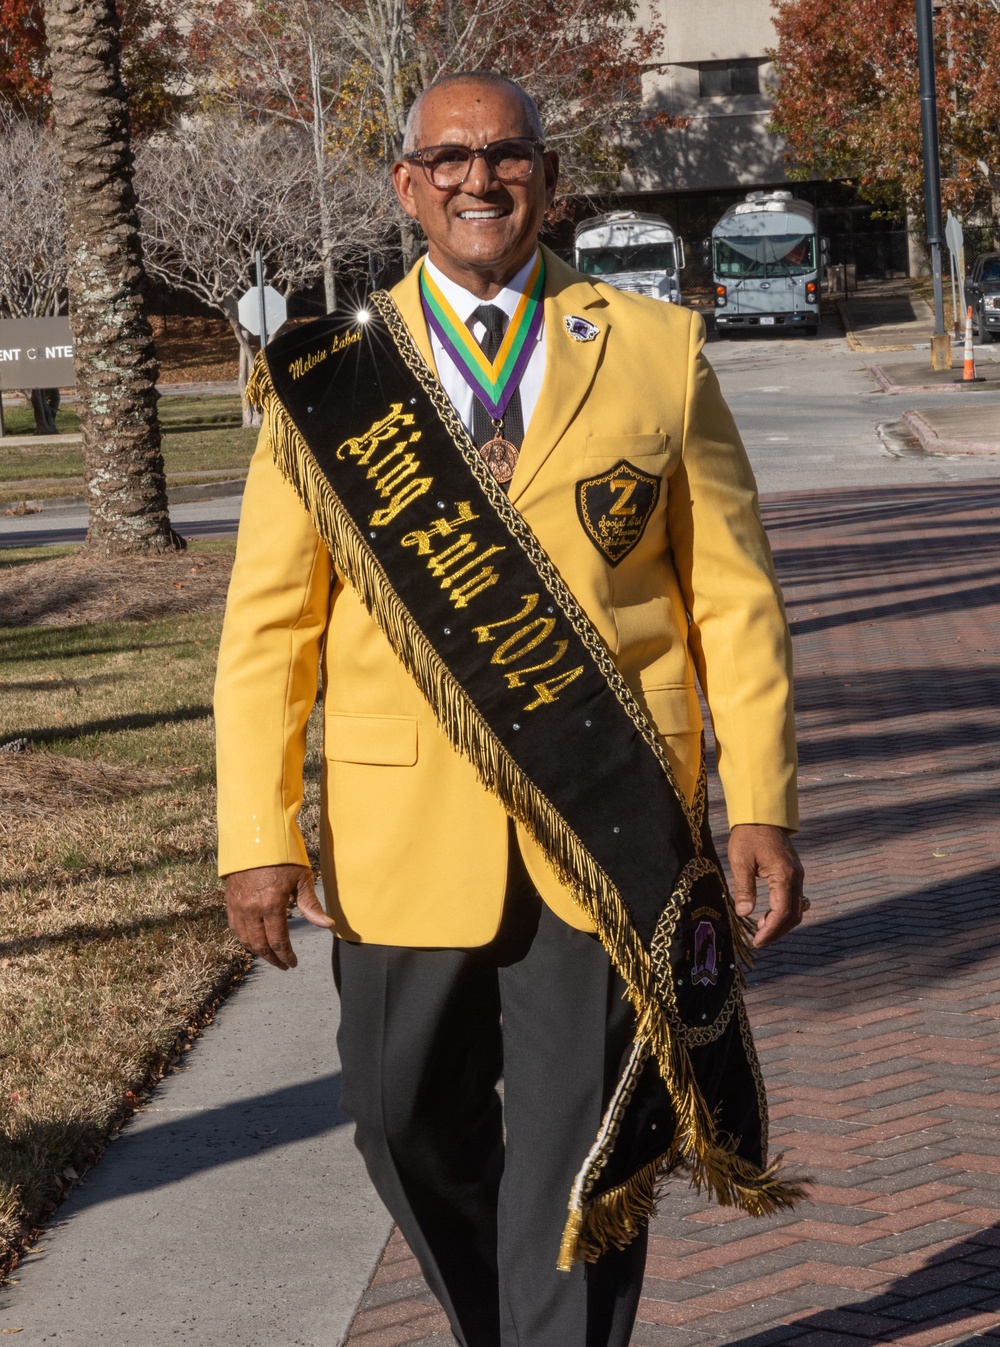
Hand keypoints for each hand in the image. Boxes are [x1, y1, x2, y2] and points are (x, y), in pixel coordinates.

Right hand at [225, 864, 334, 969]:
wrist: (254, 836)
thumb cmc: (282, 855)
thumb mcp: (302, 878)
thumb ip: (311, 905)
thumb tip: (328, 925)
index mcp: (271, 905)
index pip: (278, 941)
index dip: (286, 956)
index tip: (292, 964)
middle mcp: (251, 909)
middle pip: (260, 945)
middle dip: (272, 958)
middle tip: (282, 965)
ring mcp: (237, 905)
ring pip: (244, 938)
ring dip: (257, 951)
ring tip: (269, 955)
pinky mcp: (229, 900)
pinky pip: (234, 927)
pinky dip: (243, 938)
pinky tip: (252, 941)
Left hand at [727, 824, 805, 948]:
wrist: (761, 815)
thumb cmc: (748, 835)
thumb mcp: (741, 861)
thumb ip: (744, 888)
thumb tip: (744, 914)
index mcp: (784, 875)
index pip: (782, 912)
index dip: (770, 930)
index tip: (757, 941)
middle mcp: (796, 877)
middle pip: (794, 914)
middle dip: (777, 931)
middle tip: (758, 941)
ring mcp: (797, 875)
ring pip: (796, 908)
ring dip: (781, 923)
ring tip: (760, 930)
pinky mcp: (793, 873)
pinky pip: (793, 899)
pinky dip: (783, 911)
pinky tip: (766, 915)